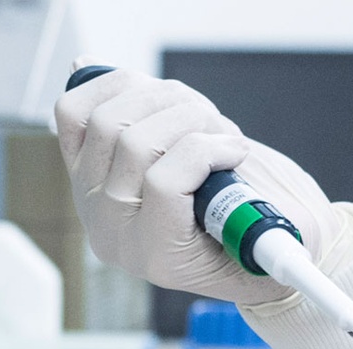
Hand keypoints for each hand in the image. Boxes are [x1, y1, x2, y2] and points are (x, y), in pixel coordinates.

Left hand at [54, 62, 343, 305]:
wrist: (227, 240)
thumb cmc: (258, 237)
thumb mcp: (279, 242)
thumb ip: (275, 231)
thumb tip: (277, 220)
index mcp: (157, 257)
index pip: (163, 186)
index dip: (206, 152)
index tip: (238, 150)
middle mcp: (114, 230)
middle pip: (133, 143)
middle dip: (189, 119)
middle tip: (220, 128)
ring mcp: (91, 197)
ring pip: (107, 120)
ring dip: (160, 98)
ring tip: (194, 113)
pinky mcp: (84, 166)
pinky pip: (73, 113)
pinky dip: (107, 87)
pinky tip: (143, 91)